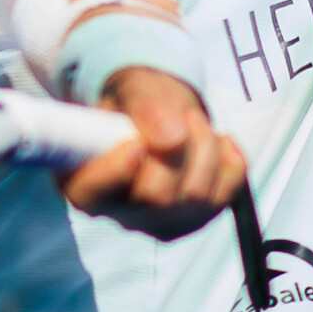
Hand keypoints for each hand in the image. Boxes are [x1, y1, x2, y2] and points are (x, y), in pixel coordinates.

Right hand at [59, 66, 248, 242]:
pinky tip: (219, 141)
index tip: (136, 143)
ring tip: (195, 120)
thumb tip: (171, 139)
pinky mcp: (191, 221)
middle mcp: (116, 210)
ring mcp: (156, 223)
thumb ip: (144, 106)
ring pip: (196, 198)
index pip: (92, 193)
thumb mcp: (133, 88)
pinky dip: (230, 162)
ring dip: (205, 148)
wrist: (162, 113)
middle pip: (155, 197)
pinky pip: (225, 197)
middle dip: (178, 147)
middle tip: (183, 114)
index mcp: (82, 179)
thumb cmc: (136, 101)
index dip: (115, 171)